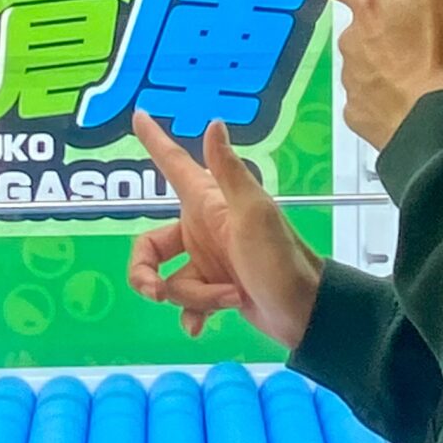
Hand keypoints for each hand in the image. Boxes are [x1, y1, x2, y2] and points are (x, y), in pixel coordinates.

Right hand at [128, 111, 324, 348]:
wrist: (304, 312)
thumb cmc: (279, 258)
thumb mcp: (253, 212)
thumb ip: (229, 171)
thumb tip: (214, 122)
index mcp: (209, 204)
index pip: (175, 166)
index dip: (155, 142)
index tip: (138, 115)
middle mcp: (203, 230)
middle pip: (150, 246)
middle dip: (144, 272)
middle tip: (154, 291)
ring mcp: (208, 263)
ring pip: (171, 281)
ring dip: (195, 296)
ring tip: (229, 297)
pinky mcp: (215, 291)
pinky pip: (186, 303)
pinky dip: (194, 314)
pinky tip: (201, 327)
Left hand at [271, 0, 442, 151]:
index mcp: (371, 4)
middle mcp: (353, 40)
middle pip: (364, 28)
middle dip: (388, 34)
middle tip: (430, 47)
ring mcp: (354, 82)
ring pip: (369, 67)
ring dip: (393, 70)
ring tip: (429, 81)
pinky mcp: (360, 119)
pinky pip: (373, 105)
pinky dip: (390, 104)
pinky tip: (413, 109)